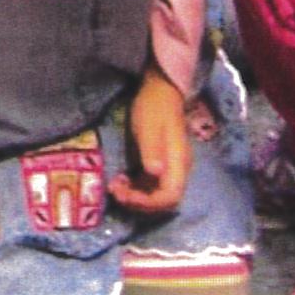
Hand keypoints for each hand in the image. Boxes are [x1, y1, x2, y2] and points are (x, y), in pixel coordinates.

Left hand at [111, 66, 190, 219]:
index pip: (170, 197)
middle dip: (138, 203)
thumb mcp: (149, 128)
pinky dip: (135, 189)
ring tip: (115, 185)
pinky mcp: (160, 167)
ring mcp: (170, 170)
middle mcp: (178, 171)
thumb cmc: (154, 108)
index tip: (126, 194)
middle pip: (163, 202)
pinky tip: (121, 180)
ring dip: (135, 197)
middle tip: (116, 190)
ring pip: (156, 197)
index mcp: (178, 163)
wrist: (160, 91)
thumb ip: (152, 150)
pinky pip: (150, 187)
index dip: (148, 202)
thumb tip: (155, 172)